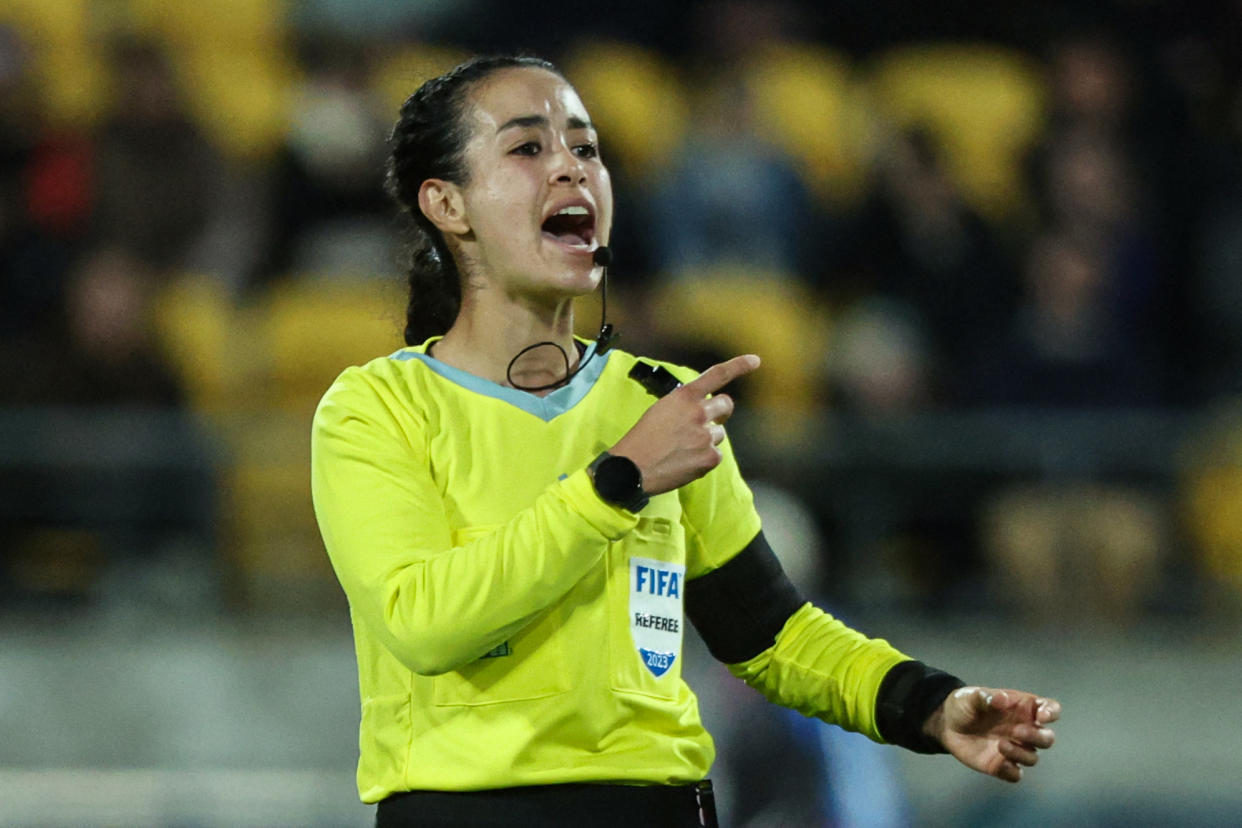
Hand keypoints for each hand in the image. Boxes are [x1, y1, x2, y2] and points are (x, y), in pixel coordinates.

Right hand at [610, 354, 759, 494]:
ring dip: (708, 439)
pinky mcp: (709, 457)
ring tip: (684, 448)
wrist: (632, 468)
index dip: (739, 365)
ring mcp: (705, 435)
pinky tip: (686, 461)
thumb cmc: (642, 439)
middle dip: (720, 413)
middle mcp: (698, 412)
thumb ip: (684, 405)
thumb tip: (701, 409)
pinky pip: (717, 455)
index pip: (717, 375)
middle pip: (726, 405)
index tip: (755, 360)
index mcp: (684, 396)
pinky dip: (704, 459)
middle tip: (710, 421)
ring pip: (719, 433)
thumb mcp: (661, 410)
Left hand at [925, 686, 1060, 782]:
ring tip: (1000, 744)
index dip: (1051, 713)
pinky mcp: (1002, 765)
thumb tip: (1002, 699)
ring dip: (1021, 753)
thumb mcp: (971, 696)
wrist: (946, 724)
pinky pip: (1016, 775)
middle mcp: (1024, 729)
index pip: (1050, 709)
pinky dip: (1012, 772)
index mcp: (1023, 708)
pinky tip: (999, 763)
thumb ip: (986, 697)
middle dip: (1038, 737)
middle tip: (1016, 732)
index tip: (1041, 716)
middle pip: (1047, 738)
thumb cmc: (965, 705)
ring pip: (1033, 758)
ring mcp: (1014, 748)